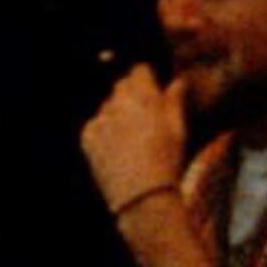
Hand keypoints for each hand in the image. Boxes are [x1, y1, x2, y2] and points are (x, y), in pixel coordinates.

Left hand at [79, 64, 193, 222]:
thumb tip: (178, 81)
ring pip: (108, 108)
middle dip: (131, 97)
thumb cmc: (166, 160)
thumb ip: (174, 100)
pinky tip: (118, 152)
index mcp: (143, 95)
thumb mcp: (177, 128)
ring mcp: (100, 119)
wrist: (142, 196)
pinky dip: (104, 134)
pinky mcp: (87, 136)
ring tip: (132, 142)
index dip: (146, 80)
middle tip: (144, 121)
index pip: (138, 70)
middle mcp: (118, 102)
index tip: (151, 92)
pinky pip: (95, 126)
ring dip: (117, 116)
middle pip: (121, 87)